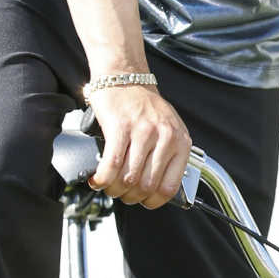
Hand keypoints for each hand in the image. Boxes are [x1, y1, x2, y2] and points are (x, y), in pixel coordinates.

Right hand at [88, 85, 192, 208]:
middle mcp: (165, 137)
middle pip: (146, 186)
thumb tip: (154, 189)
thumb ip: (167, 156)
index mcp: (180, 141)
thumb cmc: (144, 104)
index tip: (143, 201)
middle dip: (130, 197)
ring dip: (115, 190)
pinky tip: (97, 179)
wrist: (125, 75)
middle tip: (122, 193)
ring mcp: (143, 132)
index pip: (169, 187)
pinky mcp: (120, 127)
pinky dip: (102, 179)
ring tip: (109, 186)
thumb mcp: (169, 129)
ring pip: (128, 179)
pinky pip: (111, 165)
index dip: (152, 201)